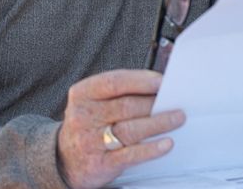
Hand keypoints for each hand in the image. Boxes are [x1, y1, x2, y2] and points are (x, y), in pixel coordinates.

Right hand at [57, 69, 184, 188]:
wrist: (65, 159)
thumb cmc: (90, 124)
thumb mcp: (95, 101)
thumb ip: (121, 91)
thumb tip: (159, 85)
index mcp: (83, 94)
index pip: (114, 82)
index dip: (140, 80)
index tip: (162, 81)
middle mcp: (84, 116)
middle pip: (126, 106)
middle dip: (154, 103)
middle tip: (176, 101)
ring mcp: (91, 141)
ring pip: (130, 129)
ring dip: (159, 122)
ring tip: (177, 117)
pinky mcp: (101, 163)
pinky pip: (130, 155)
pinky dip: (151, 149)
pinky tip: (166, 143)